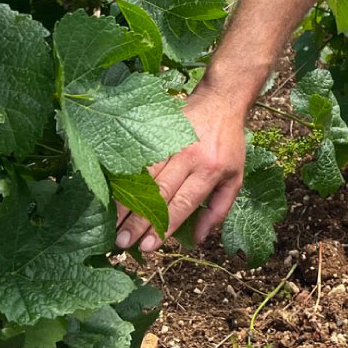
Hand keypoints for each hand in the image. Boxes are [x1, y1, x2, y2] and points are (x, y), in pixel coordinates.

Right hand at [115, 89, 245, 253]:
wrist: (221, 100)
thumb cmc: (228, 144)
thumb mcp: (235, 176)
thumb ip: (219, 208)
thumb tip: (201, 239)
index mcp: (210, 170)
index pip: (183, 203)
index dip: (164, 226)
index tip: (147, 247)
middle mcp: (189, 157)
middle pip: (159, 193)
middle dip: (139, 220)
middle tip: (122, 242)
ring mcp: (171, 143)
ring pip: (144, 176)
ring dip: (127, 202)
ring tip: (111, 224)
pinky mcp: (158, 132)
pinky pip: (139, 158)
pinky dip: (125, 178)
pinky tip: (111, 194)